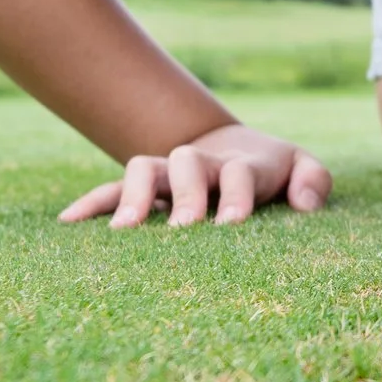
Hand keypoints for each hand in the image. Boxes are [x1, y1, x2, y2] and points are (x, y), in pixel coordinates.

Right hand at [60, 123, 332, 228]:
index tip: (232, 225)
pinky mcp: (142, 191)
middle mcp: (200, 164)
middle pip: (187, 165)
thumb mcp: (303, 171)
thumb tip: (305, 205)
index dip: (236, 196)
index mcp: (241, 165)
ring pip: (143, 170)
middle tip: (184, 231)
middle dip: (184, 197)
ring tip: (122, 232)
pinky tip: (67, 224)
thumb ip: (313, 182)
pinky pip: (111, 191)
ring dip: (133, 197)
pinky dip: (91, 203)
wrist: (233, 148)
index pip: (238, 174)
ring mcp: (167, 175)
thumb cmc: (274, 172)